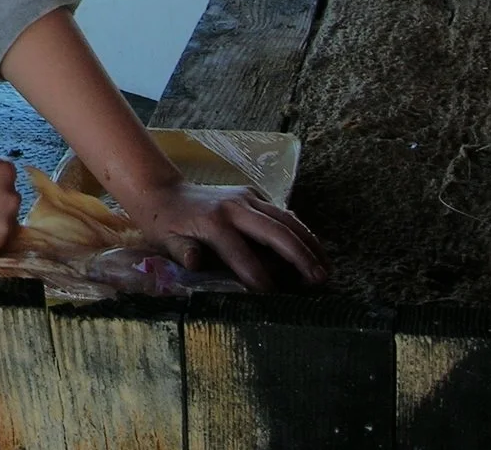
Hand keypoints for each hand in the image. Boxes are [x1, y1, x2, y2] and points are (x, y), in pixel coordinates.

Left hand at [130, 180, 328, 291]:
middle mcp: (235, 207)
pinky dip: (300, 230)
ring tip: (326, 266)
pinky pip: (281, 213)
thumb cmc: (166, 225)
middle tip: (320, 279)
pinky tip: (314, 248)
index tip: (275, 298)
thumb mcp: (166, 241)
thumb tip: (194, 262)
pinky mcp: (253, 194)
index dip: (259, 279)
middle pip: (275, 231)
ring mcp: (246, 198)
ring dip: (308, 242)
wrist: (164, 192)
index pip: (242, 255)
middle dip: (300, 256)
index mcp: (213, 222)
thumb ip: (182, 251)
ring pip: (286, 219)